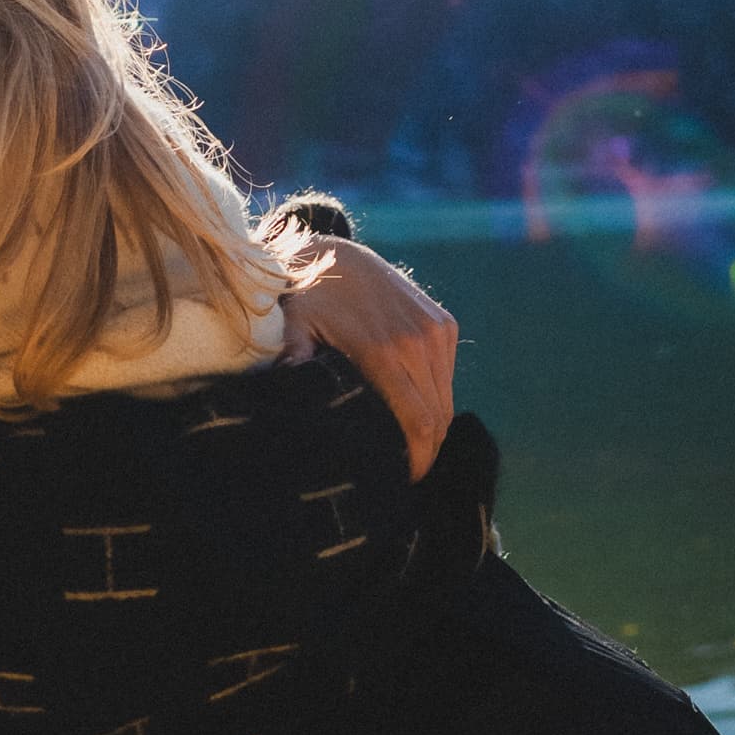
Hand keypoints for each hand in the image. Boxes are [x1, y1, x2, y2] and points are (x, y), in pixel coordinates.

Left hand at [279, 236, 457, 481]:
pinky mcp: (443, 323)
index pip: (418, 422)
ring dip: (435, 427)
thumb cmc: (307, 300)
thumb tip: (287, 400)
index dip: (418, 459)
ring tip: (412, 448)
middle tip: (407, 472)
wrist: (335, 254)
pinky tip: (416, 412)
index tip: (406, 480)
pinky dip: (436, 397)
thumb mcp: (293, 332)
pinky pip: (447, 375)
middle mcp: (419, 341)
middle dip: (428, 450)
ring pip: (446, 398)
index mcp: (384, 351)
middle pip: (438, 417)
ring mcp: (435, 330)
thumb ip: (295, 363)